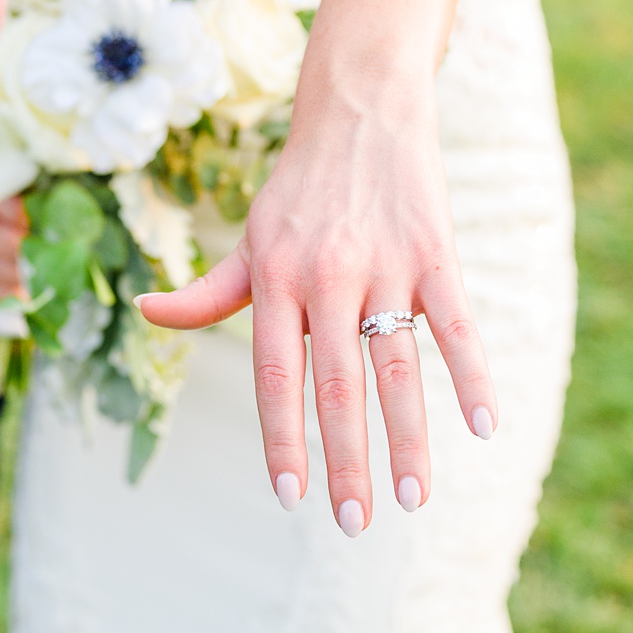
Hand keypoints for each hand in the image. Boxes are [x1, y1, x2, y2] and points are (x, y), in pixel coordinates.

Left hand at [135, 78, 495, 534]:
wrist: (361, 109)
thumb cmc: (300, 187)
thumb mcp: (250, 238)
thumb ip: (208, 290)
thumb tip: (147, 311)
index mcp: (277, 280)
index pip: (276, 376)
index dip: (283, 438)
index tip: (290, 496)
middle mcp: (327, 277)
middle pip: (338, 386)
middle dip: (346, 461)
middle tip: (355, 523)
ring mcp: (385, 265)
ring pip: (397, 367)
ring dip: (408, 438)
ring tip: (415, 496)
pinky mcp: (434, 252)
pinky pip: (456, 325)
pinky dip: (472, 376)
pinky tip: (486, 425)